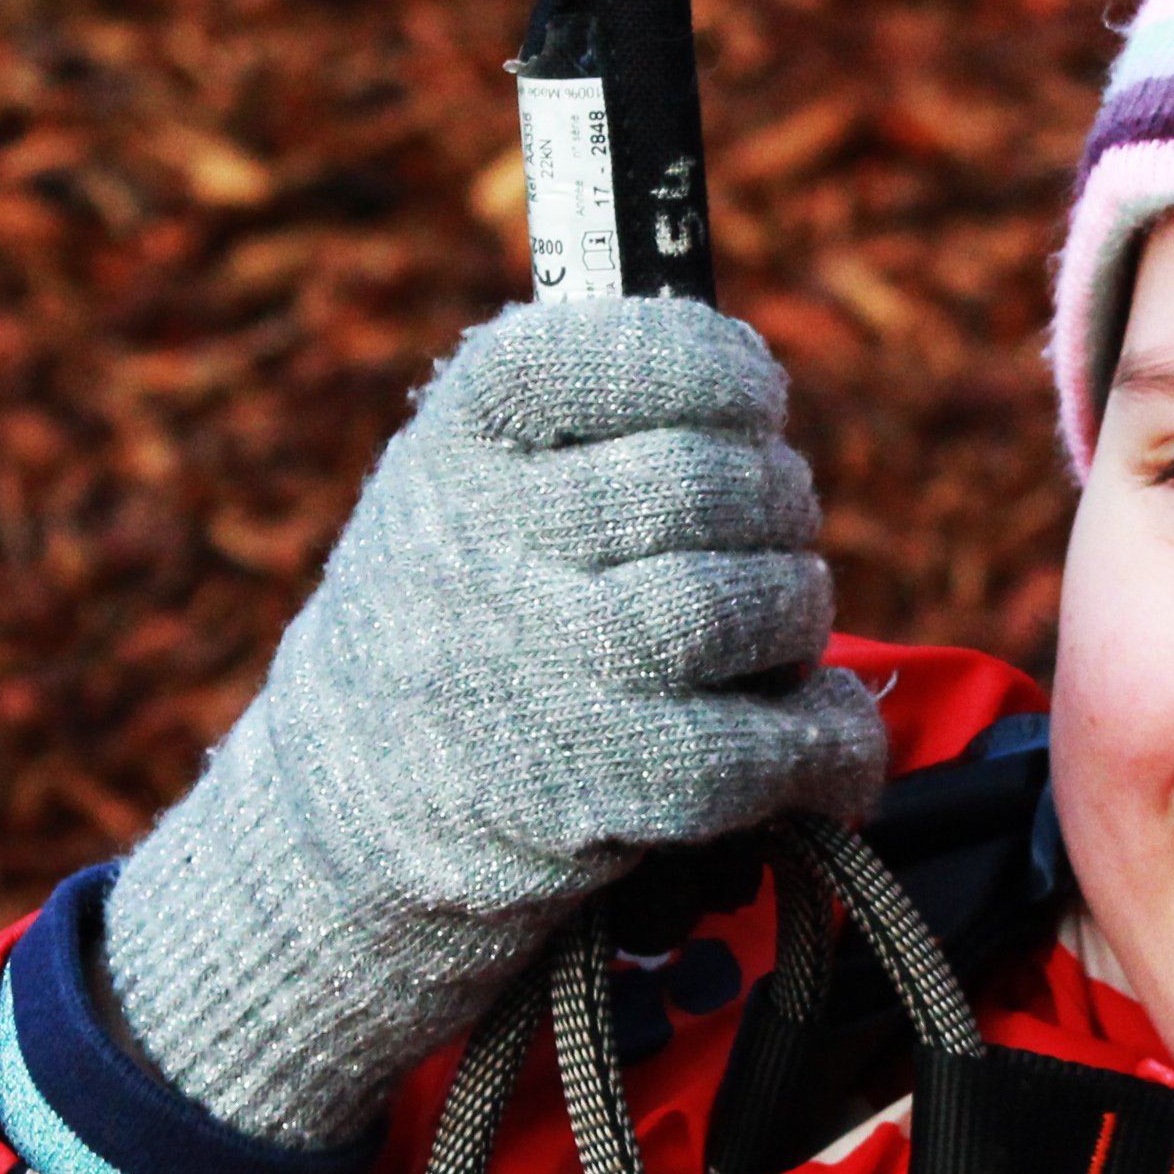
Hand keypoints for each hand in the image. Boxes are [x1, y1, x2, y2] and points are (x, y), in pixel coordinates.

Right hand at [96, 292, 886, 1150]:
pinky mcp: (595, 787)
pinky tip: (831, 743)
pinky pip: (765, 750)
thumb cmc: (451, 623)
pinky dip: (829, 744)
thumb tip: (750, 377)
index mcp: (464, 440)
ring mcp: (541, 669)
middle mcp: (491, 542)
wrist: (342, 820)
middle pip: (711, 484)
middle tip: (771, 533)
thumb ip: (584, 425)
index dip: (726, 371)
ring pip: (744, 607)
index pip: (632, 352)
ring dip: (798, 617)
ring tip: (777, 634)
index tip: (750, 403)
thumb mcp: (461, 487)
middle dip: (778, 505)